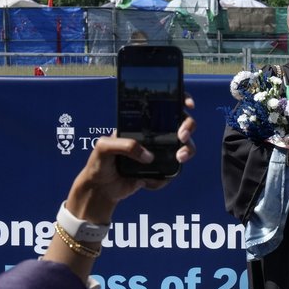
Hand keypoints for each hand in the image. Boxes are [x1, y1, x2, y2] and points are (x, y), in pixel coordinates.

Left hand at [65, 95, 197, 223]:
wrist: (101, 188)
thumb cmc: (100, 162)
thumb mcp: (104, 147)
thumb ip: (125, 146)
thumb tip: (149, 156)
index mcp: (141, 123)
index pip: (163, 105)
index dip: (180, 100)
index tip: (187, 104)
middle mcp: (154, 134)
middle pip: (182, 124)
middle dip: (188, 126)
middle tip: (182, 136)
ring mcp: (160, 151)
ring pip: (185, 146)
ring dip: (188, 150)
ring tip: (179, 157)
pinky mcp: (161, 169)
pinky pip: (172, 171)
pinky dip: (165, 177)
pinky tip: (146, 181)